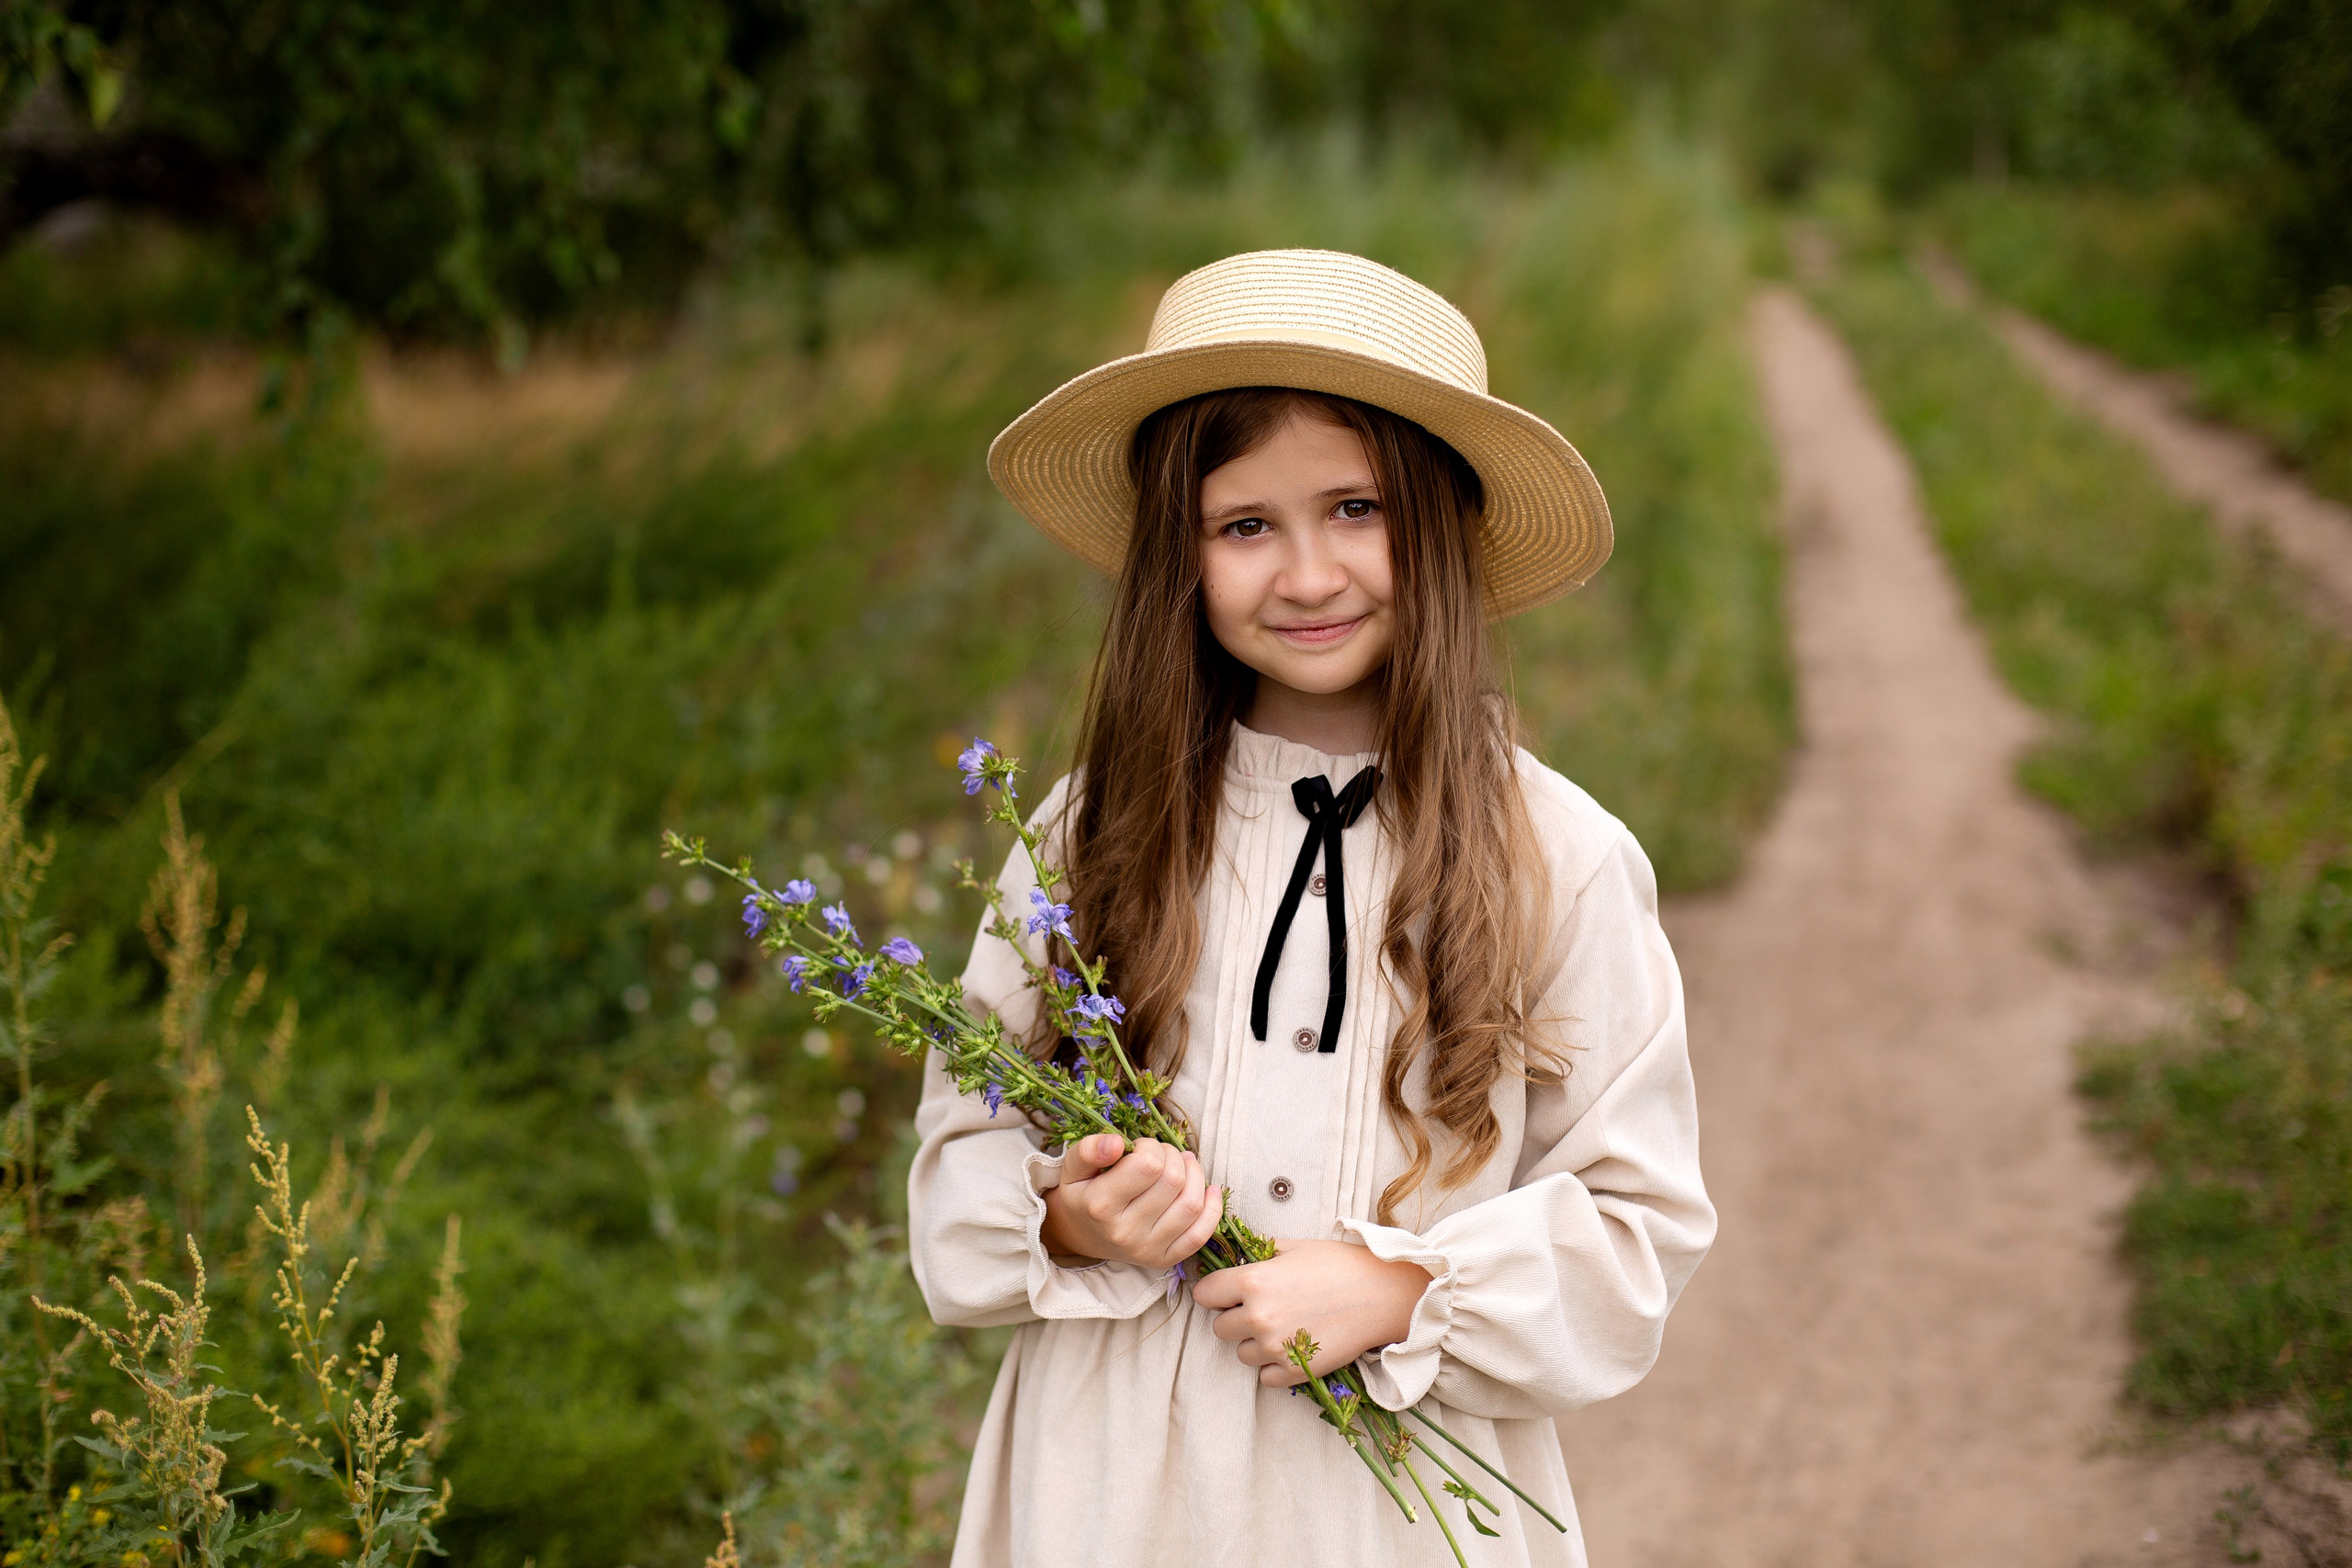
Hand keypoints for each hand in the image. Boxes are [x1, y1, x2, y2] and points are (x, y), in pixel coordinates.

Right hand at [1039, 1134, 1223, 1271]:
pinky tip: (1210, 1190)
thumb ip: (1089, 1150)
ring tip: (1183, 1165)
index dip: (1151, 1147)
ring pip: (1191, 1204)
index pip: (1148, 1165)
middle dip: (1173, 1157)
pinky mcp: (1163, 1260)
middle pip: (1173, 1181)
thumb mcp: (1073, 1167)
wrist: (1080, 1235)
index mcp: (1101, 1205)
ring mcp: (1147, 1250)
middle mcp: (1125, 1232)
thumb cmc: (1081, 1193)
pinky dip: (1213, 1209)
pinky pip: (1200, 1235)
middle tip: (1162, 1155)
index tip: (1140, 1149)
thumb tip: (1116, 1142)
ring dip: (1195, 1175)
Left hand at [1190, 1240, 1432, 1386]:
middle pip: (1220, 1327)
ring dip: (1255, 1343)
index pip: (1205, 1294)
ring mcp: (1275, 1348)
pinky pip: (1264, 1377)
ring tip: (1284, 1326)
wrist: (1382, 1295)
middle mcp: (1258, 1317)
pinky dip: (1275, 1366)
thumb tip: (1234, 1257)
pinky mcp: (1294, 1371)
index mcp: (1253, 1281)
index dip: (1216, 1291)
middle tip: (1262, 1308)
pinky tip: (1294, 1346)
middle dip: (1235, 1318)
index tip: (1228, 1292)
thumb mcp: (1294, 1247)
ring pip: (1241, 1354)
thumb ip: (1258, 1255)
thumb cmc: (1340, 1264)